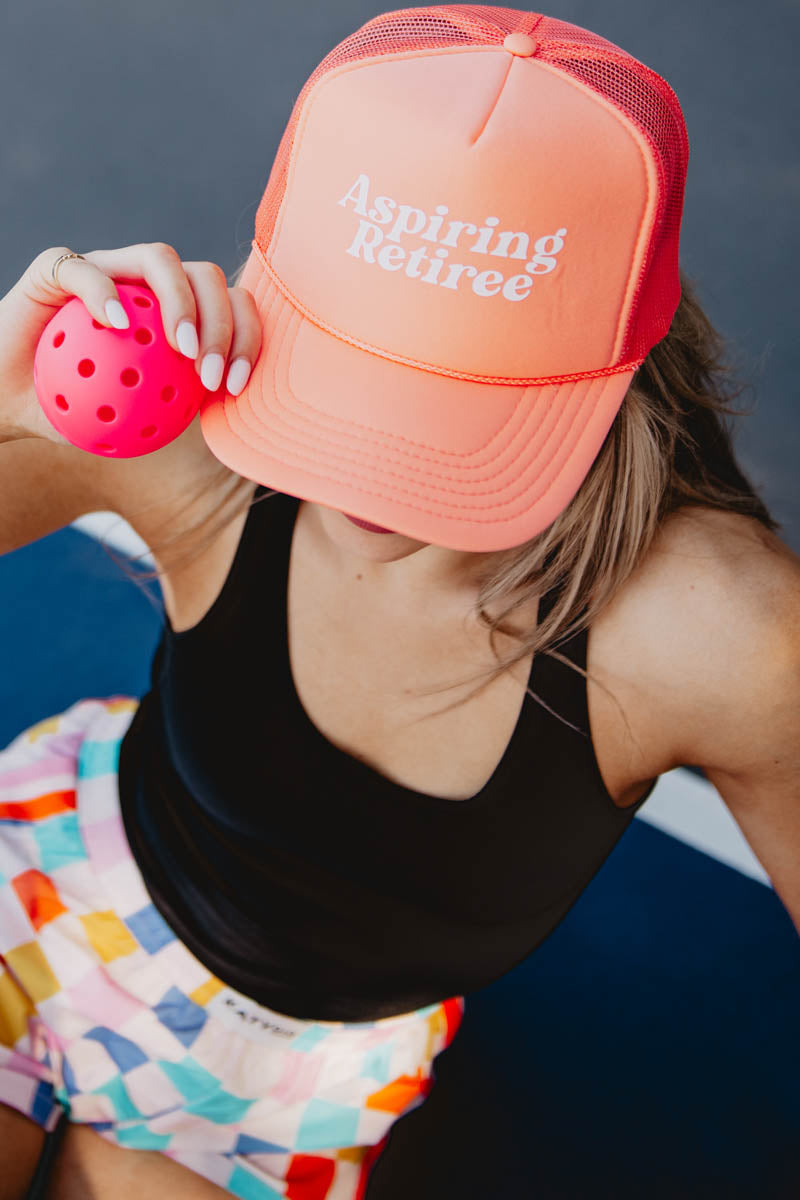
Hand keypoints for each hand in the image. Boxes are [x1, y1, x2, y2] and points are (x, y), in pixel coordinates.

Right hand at [0, 243, 262, 444]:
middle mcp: (146, 284)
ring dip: (181, 303)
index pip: (228, 308)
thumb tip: (229, 432)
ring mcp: (106, 268)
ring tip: (180, 350)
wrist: (6, 400)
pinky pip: (86, 269)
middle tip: (209, 375)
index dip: (245, 339)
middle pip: (206, 278)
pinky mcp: (59, 267)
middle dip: (223, 325)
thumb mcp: (131, 428)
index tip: (234, 386)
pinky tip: (116, 324)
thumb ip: (175, 417)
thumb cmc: (73, 415)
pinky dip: (105, 292)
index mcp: (172, 314)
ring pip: (160, 259)